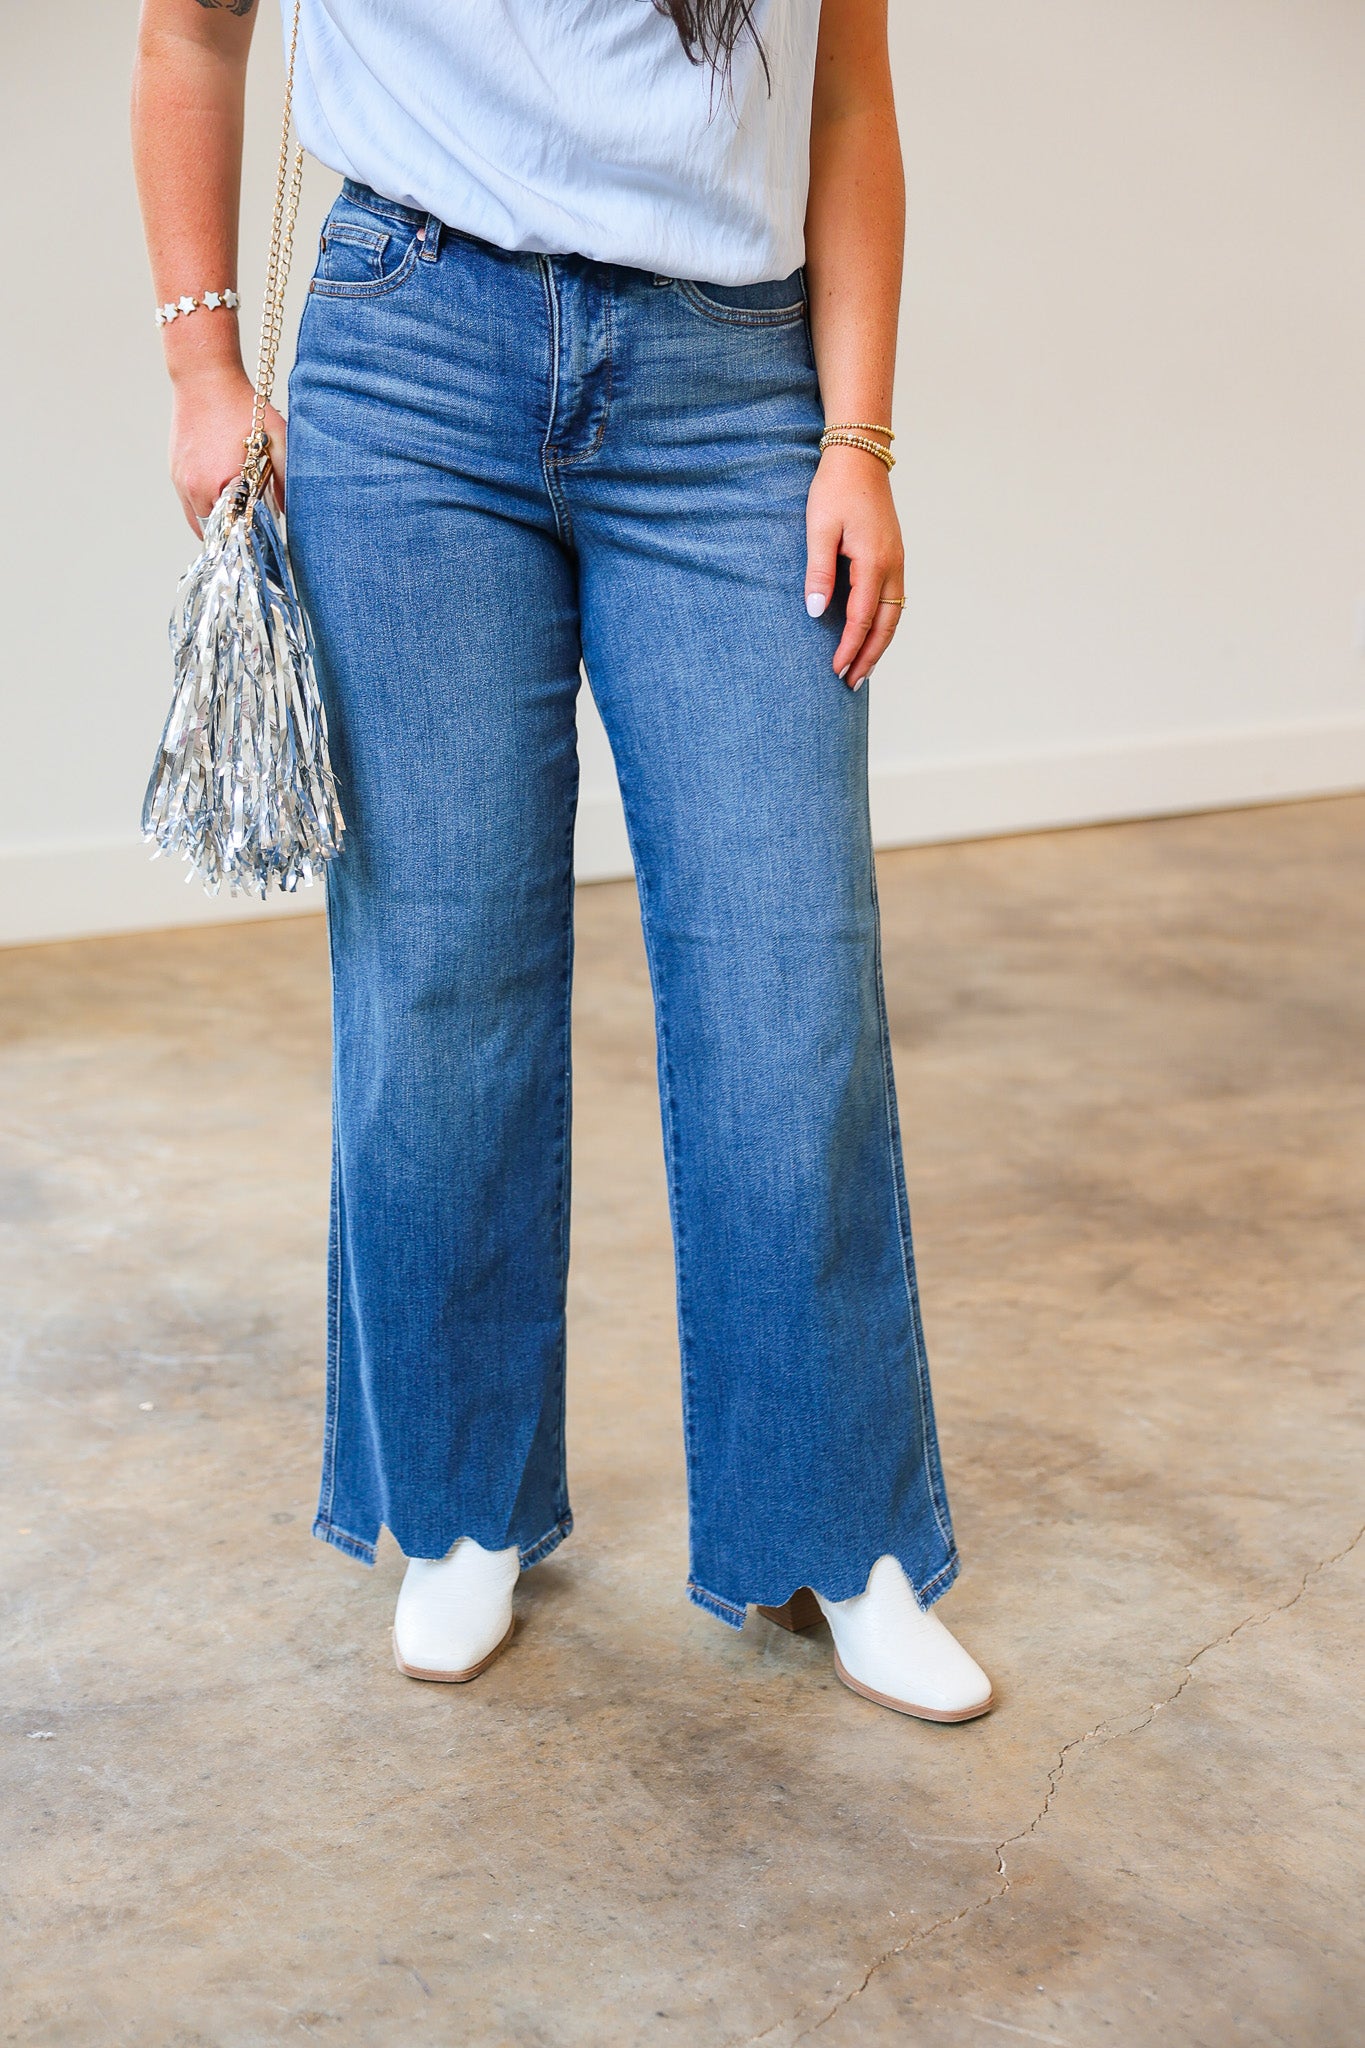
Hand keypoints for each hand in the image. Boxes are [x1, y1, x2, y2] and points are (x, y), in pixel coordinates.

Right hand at [169, 363, 286, 535]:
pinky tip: (223, 495)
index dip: (248, 540)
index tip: (262, 541)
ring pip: (197, 520)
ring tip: (238, 515)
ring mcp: (180, 480)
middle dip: (233, 535)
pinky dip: (204, 506)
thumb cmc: (243, 405)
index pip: (232, 534)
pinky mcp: (174, 470)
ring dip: (217, 522)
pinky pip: (188, 502)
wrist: (204, 377)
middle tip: (253, 531)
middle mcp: (192, 488)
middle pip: (214, 533)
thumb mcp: (277, 439)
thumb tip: (291, 511)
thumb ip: (287, 478)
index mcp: (217, 486)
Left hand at [803, 443, 904, 689]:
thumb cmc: (835, 489)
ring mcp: (897, 562)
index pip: (863, 619)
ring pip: (894, 616)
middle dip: (869, 657)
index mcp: (874, 562)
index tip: (836, 671)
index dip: (849, 648)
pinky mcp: (893, 557)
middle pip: (886, 625)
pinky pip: (893, 601)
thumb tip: (816, 612)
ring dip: (879, 645)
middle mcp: (892, 566)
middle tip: (852, 684)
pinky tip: (871, 636)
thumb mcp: (819, 529)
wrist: (860, 456)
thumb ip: (818, 572)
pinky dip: (883, 625)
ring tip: (862, 669)